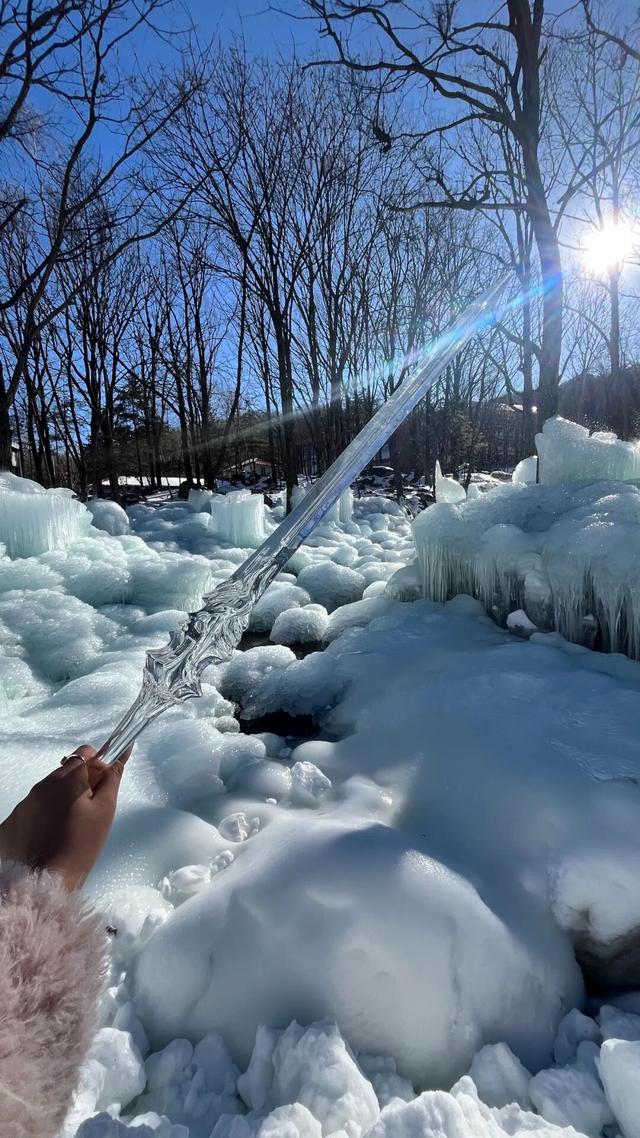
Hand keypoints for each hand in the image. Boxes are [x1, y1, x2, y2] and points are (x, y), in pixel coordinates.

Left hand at [0, 745, 129, 890]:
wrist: (46, 880)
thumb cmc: (82, 844)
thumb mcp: (104, 811)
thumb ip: (112, 780)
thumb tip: (120, 754)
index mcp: (67, 779)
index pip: (84, 753)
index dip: (98, 764)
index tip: (103, 785)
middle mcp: (43, 784)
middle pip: (67, 770)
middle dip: (81, 781)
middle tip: (91, 808)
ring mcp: (26, 801)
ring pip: (51, 788)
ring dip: (63, 797)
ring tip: (71, 825)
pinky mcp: (14, 819)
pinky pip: (36, 806)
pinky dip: (47, 812)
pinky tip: (53, 834)